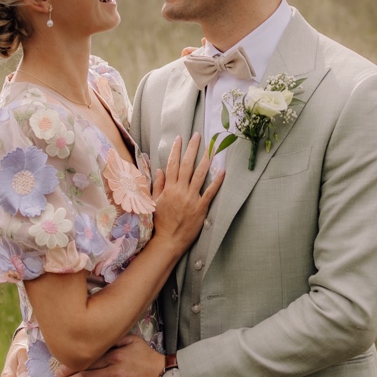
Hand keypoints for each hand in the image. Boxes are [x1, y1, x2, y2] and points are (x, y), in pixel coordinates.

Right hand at [151, 134, 223, 256]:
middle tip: (197, 135)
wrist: (167, 241)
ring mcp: (191, 199)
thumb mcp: (154, 202)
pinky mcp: (201, 208)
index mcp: (169, 188)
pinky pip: (210, 192)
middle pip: (187, 165)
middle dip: (192, 149)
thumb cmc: (160, 223)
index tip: (179, 138)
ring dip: (206, 160)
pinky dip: (217, 182)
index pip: (172, 164)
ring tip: (212, 148)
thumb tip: (159, 169)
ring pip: (200, 175)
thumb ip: (158, 185)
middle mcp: (180, 190)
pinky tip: (222, 171)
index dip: (176, 150)